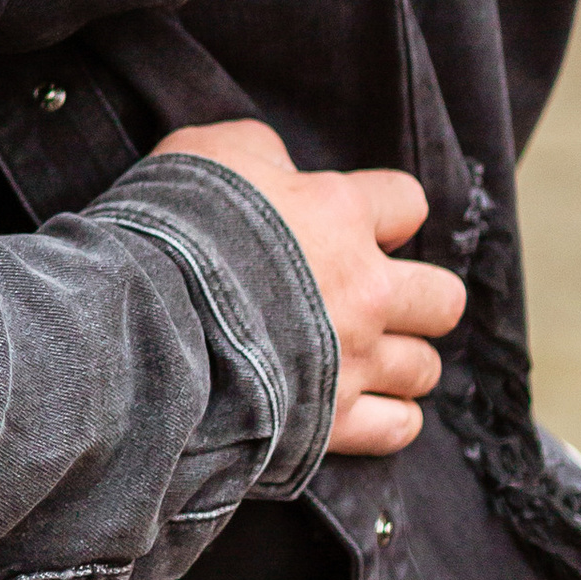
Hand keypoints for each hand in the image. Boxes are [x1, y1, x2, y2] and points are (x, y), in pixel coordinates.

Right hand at [153, 119, 463, 456]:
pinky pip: (398, 428)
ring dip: (399, 360)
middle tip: (373, 296)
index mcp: (339, 215)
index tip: (353, 222)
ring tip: (360, 355)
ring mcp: (352, 361)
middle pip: (443, 298)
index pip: (408, 202)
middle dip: (418, 297)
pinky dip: (388, 417)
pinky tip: (361, 403)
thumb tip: (281, 167)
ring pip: (424, 367)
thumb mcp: (205, 152)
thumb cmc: (168, 229)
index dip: (383, 210)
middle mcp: (363, 291)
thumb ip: (260, 151)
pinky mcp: (332, 423)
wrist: (137, 322)